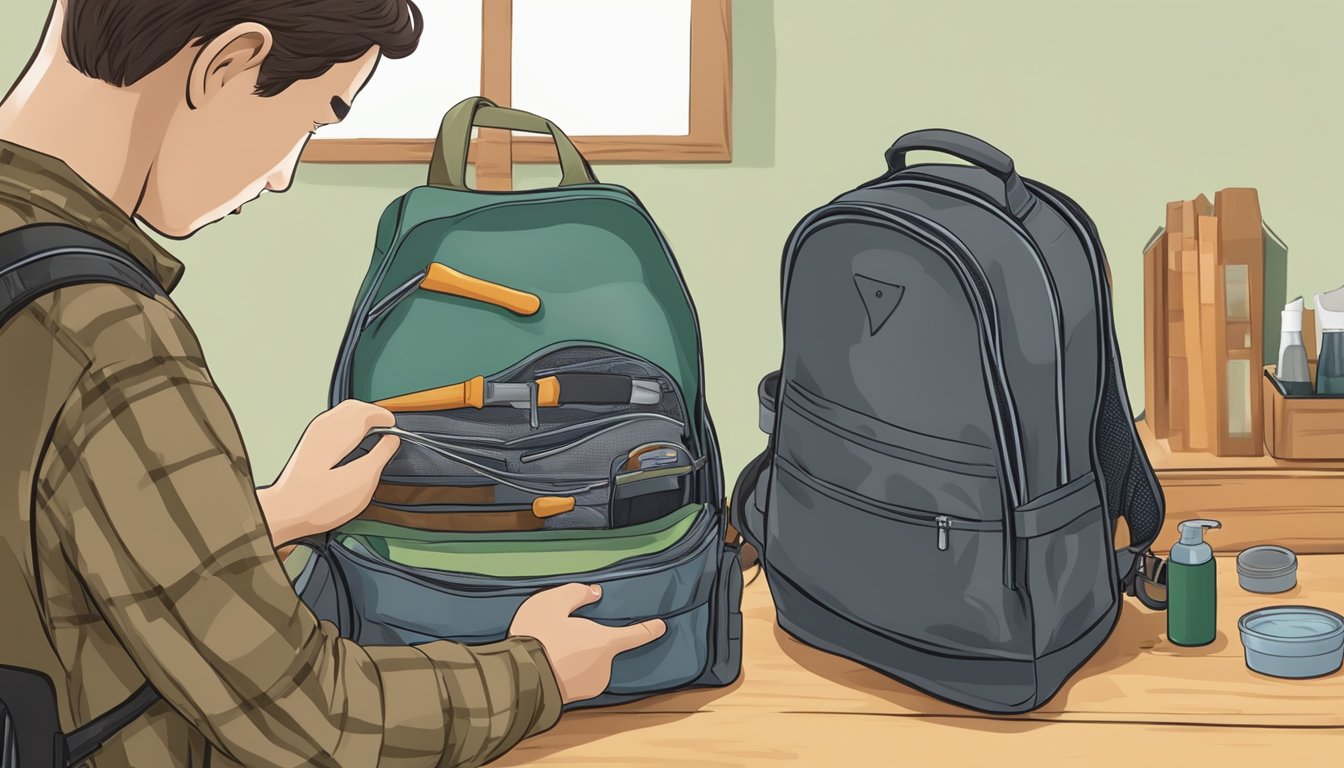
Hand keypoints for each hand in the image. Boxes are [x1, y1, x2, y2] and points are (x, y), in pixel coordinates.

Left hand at [258, 400, 399, 546]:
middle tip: (387, 426)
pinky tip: (353, 439)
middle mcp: (322, 430)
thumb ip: (380, 457)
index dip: (383, 417)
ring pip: (341, 413)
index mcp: (336, 435)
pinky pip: (333, 422)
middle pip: (352, 407)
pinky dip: (349, 424)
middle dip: (373, 413)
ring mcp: (313, 436)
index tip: (394, 426)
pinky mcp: (308, 446)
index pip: (365, 412)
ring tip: (374, 431)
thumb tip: (391, 441)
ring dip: (360, 417)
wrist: (284, 514)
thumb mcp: (360, 482)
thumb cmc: (317, 504)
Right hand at [509, 583, 666, 703]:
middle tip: (563, 632)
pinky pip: (577, 677)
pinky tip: (549, 664)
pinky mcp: (574, 698)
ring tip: (550, 649)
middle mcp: (603, 667)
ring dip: (577, 658)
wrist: (517, 678)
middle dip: (589, 641)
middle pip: (603, 648)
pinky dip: (568, 671)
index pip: (635, 634)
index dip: (649, 629)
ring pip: (588, 664)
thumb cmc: (538, 637)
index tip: (661, 626)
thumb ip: (576, 593)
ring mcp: (589, 685)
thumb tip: (594, 592)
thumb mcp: (553, 602)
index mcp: (604, 642)